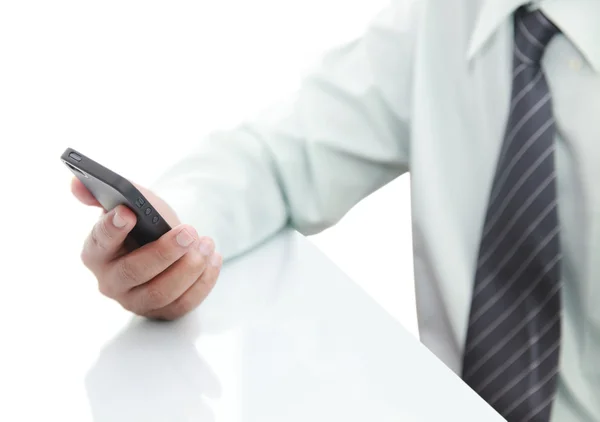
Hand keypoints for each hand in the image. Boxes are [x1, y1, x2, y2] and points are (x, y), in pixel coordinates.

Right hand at [71, 177, 221, 319]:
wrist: (165, 244)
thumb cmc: (145, 223)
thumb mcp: (131, 202)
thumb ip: (107, 191)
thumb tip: (78, 184)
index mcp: (96, 251)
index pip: (100, 241)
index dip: (112, 228)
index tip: (128, 213)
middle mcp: (110, 281)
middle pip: (134, 272)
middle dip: (164, 252)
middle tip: (188, 232)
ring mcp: (135, 300)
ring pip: (161, 292)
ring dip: (188, 268)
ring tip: (206, 243)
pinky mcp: (161, 312)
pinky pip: (182, 304)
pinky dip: (202, 282)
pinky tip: (213, 258)